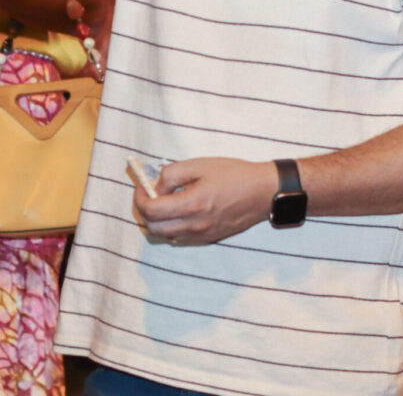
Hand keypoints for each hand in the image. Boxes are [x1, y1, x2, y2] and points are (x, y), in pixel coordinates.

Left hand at [136, 157, 276, 244]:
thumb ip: (172, 174)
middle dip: (145, 211)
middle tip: (149, 194)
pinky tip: (180, 210)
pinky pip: (179, 238)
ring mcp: (201, 235)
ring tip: (165, 201)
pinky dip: (171, 226)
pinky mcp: (208, 239)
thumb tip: (155, 186)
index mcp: (191, 205)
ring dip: (157, 220)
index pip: (150, 210)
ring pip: (164, 236)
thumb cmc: (234, 175)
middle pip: (153, 228)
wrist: (263, 192)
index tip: (141, 186)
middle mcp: (194, 226)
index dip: (139, 198)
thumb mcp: (200, 164)